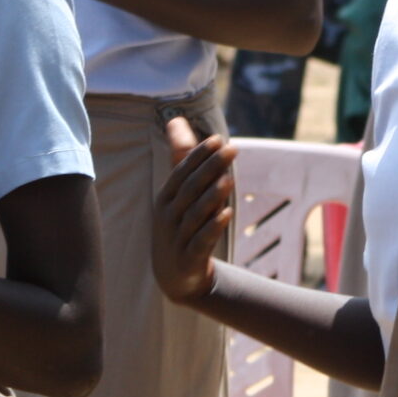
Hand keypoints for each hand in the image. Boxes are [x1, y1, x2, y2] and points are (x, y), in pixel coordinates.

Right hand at [154, 117, 237, 301]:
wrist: (174, 276)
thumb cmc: (178, 225)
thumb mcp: (177, 193)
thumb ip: (181, 158)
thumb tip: (177, 120)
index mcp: (165, 198)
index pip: (181, 172)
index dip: (198, 155)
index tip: (218, 139)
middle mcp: (168, 216)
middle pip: (189, 189)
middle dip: (209, 168)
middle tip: (231, 150)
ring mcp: (177, 238)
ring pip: (195, 214)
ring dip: (211, 196)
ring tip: (228, 179)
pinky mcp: (189, 258)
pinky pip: (201, 241)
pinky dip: (213, 227)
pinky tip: (227, 214)